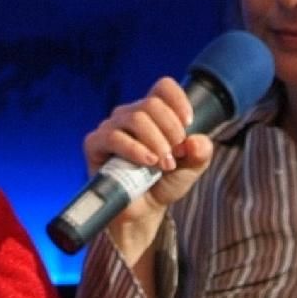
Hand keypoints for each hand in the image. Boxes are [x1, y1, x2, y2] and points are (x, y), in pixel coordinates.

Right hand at [83, 77, 216, 252]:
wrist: (144, 210)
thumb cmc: (165, 182)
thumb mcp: (192, 167)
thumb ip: (201, 152)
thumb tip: (196, 141)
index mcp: (154, 113)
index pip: (163, 87)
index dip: (178, 100)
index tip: (189, 124)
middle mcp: (130, 115)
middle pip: (151, 104)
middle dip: (170, 129)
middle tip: (177, 154)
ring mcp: (111, 128)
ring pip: (134, 118)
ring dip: (156, 141)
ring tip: (164, 164)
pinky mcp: (95, 144)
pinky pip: (113, 137)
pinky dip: (135, 149)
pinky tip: (148, 162)